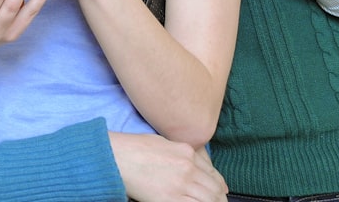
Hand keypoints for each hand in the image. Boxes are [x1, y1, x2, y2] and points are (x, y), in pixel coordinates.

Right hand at [109, 132, 227, 201]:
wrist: (117, 156)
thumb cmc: (134, 148)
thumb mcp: (163, 143)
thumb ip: (182, 154)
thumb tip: (194, 164)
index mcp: (187, 152)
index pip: (213, 173)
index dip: (220, 186)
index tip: (221, 191)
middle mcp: (188, 167)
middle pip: (214, 189)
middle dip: (219, 198)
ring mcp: (181, 184)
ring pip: (209, 200)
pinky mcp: (171, 199)